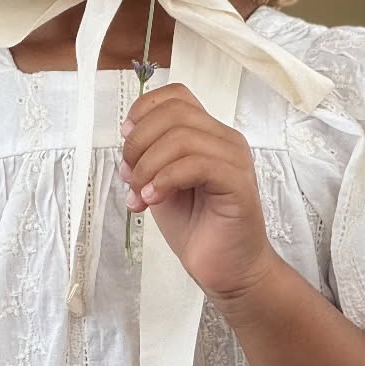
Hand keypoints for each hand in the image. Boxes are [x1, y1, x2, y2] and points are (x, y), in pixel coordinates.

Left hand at [120, 83, 275, 303]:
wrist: (226, 269)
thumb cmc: (196, 227)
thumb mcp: (160, 182)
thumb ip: (148, 156)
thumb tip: (126, 134)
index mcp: (207, 134)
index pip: (175, 96)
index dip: (142, 112)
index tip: (126, 143)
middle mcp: (224, 139)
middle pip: (174, 113)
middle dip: (139, 142)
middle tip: (129, 176)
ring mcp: (234, 160)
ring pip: (182, 137)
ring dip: (149, 165)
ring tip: (140, 194)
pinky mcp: (238, 184)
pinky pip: (197, 165)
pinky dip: (165, 179)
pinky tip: (153, 199)